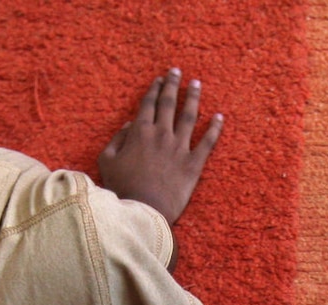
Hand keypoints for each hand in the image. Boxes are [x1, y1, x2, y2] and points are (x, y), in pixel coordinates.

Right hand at [97, 68, 223, 225]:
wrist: (144, 209)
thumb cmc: (122, 188)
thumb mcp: (107, 161)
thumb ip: (117, 139)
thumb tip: (129, 124)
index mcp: (139, 133)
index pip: (148, 104)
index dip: (154, 89)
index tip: (159, 79)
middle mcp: (161, 135)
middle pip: (168, 104)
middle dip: (173, 85)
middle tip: (177, 71)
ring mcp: (179, 148)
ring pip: (189, 116)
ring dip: (193, 98)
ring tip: (196, 84)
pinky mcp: (194, 164)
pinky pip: (208, 142)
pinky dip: (215, 128)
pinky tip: (220, 116)